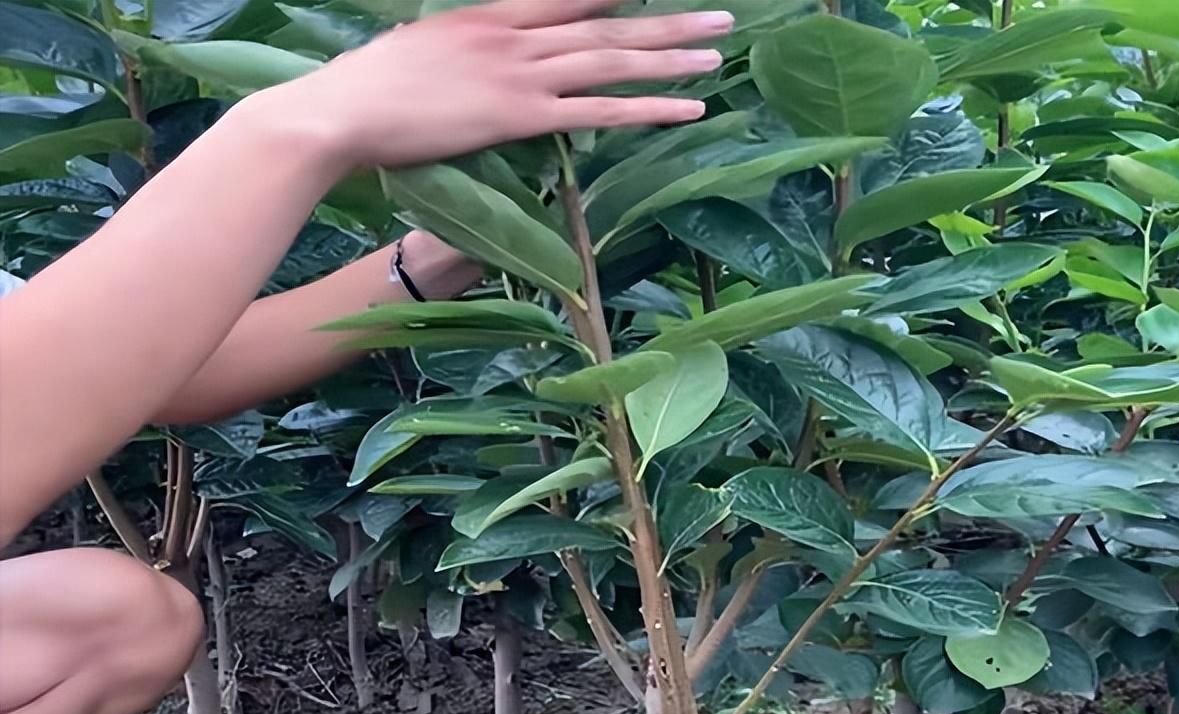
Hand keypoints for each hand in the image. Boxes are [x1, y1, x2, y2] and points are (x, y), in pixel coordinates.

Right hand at [270, 0, 732, 173]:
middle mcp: (514, 34)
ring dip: (670, 56)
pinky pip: (600, 111)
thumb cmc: (367, 90)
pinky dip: (647, 108)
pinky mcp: (520, 116)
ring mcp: (520, 73)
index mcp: (489, 15)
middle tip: (719, 16)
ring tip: (716, 49)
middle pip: (606, 22)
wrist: (342, 110)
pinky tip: (687, 106)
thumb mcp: (419, 52)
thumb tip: (468, 63)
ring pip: (612, 59)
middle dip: (666, 21)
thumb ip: (458, 51)